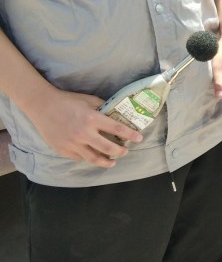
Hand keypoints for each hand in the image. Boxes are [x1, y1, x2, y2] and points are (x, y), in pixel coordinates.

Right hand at [28, 87, 142, 167]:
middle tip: (125, 151)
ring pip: (94, 158)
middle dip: (120, 151)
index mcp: (91, 118)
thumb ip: (102, 107)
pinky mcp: (63, 150)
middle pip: (108, 148)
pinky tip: (94, 156)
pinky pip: (80, 157)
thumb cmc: (67, 100)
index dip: (130, 135)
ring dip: (106, 161)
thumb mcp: (88, 99)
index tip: (139, 138)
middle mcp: (83, 133)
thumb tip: (115, 113)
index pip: (116, 128)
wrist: (42, 106)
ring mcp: (72, 143)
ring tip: (113, 161)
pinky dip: (89, 157)